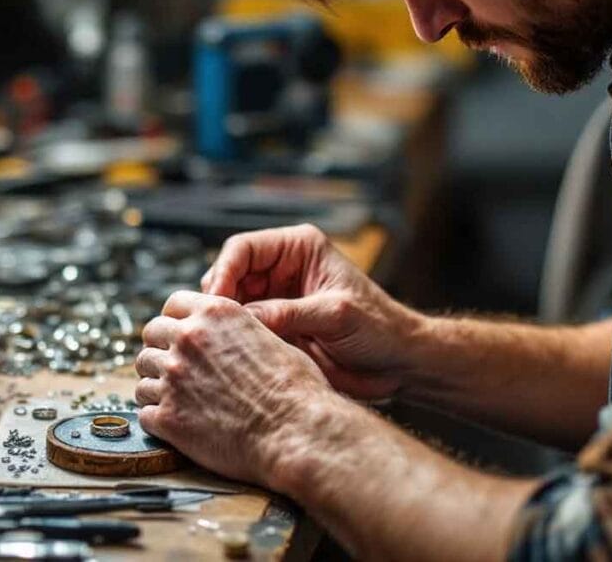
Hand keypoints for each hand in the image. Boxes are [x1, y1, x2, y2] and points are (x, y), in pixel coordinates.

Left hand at [135, 290, 332, 486]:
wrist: (295, 432)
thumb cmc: (296, 390)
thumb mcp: (272, 339)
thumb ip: (239, 331)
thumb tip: (230, 338)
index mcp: (215, 314)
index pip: (173, 304)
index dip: (176, 320)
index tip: (180, 335)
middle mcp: (188, 339)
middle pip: (151, 335)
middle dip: (160, 350)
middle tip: (175, 369)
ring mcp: (174, 377)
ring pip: (142, 374)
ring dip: (156, 385)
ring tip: (177, 399)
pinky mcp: (168, 417)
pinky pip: (144, 412)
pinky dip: (157, 418)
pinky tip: (175, 424)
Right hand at [201, 224, 424, 400]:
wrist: (399, 362)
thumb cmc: (380, 328)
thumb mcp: (336, 315)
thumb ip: (289, 314)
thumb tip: (243, 318)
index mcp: (298, 248)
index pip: (242, 249)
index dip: (223, 272)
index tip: (216, 302)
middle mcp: (281, 269)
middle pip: (228, 275)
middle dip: (217, 300)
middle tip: (212, 327)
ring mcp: (275, 298)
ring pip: (229, 304)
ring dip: (223, 321)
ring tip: (220, 343)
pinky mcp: (274, 326)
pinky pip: (242, 329)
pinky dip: (234, 340)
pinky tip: (232, 354)